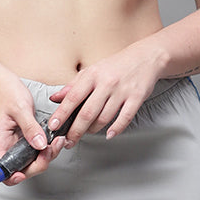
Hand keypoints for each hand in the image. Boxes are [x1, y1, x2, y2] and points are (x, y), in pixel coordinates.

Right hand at [0, 71, 60, 185]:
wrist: (6, 84)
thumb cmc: (8, 94)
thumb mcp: (20, 109)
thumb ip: (30, 128)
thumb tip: (39, 145)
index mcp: (1, 142)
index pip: (0, 170)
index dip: (11, 177)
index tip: (22, 174)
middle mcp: (9, 147)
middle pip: (21, 170)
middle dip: (38, 164)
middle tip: (50, 149)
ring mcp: (18, 145)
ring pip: (33, 162)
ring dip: (47, 157)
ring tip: (56, 141)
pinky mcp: (28, 140)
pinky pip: (38, 152)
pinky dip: (48, 149)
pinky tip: (55, 140)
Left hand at [47, 42, 165, 144]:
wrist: (146, 57)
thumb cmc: (116, 66)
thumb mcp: (92, 70)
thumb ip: (73, 85)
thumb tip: (54, 98)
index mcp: (92, 75)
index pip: (73, 97)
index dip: (61, 113)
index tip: (53, 126)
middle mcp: (106, 83)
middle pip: (87, 113)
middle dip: (75, 130)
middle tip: (68, 141)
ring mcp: (122, 91)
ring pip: (104, 118)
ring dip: (93, 130)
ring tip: (87, 133)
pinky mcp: (136, 97)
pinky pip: (124, 118)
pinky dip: (116, 129)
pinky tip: (109, 134)